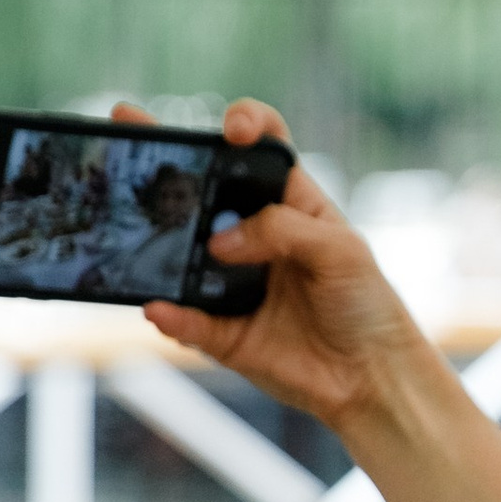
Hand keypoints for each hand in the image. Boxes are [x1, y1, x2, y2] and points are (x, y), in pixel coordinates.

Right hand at [131, 101, 431, 436]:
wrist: (371, 377)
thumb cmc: (366, 302)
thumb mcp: (340, 250)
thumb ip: (282, 230)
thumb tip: (220, 240)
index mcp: (289, 202)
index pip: (262, 145)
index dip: (244, 124)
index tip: (232, 130)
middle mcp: (253, 234)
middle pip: (202, 187)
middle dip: (165, 156)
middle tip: (128, 124)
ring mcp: (231, 281)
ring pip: (181, 251)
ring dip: (155, 236)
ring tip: (129, 221)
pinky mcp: (222, 330)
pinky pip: (186, 319)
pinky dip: (171, 314)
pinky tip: (160, 307)